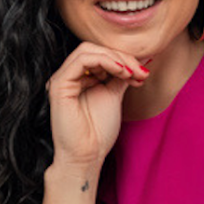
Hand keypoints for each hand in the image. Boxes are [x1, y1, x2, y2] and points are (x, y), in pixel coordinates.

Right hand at [47, 42, 149, 180]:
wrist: (87, 156)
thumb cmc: (98, 132)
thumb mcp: (114, 95)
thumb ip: (122, 76)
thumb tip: (141, 59)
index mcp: (80, 77)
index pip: (100, 53)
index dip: (123, 58)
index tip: (143, 72)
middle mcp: (69, 76)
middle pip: (94, 48)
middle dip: (121, 56)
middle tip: (140, 72)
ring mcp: (62, 79)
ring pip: (88, 50)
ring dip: (115, 58)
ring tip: (130, 73)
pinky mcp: (59, 84)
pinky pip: (81, 60)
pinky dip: (104, 61)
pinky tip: (120, 72)